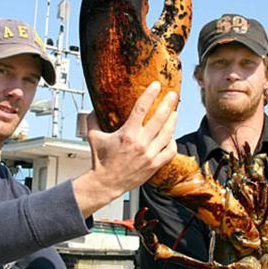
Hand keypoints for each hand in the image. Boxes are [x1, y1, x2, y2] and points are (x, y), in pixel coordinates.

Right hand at [73, 82, 177, 216]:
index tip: (157, 85)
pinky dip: (172, 143)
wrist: (105, 183)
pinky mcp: (154, 165)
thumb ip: (93, 119)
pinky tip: (171, 137)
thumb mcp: (93, 136)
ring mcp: (149, 155)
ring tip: (175, 113)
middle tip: (173, 95)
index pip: (141, 108)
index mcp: (127, 134)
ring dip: (173, 122)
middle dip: (168, 104)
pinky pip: (170, 152)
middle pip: (159, 119)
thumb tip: (94, 107)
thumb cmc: (100, 160)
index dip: (150, 94)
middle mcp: (140, 143)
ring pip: (168, 134)